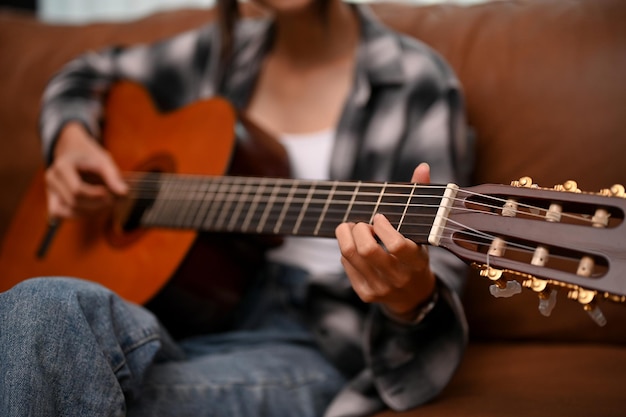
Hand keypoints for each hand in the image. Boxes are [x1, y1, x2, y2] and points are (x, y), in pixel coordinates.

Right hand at [45, 122, 127, 218]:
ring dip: (90, 212)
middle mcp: (52, 179)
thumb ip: (113, 176)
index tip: (111, 194)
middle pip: (74, 202)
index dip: (96, 196)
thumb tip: (124, 193)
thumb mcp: (103, 160)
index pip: (77, 190)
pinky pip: (61, 214)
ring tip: (106, 203)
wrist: (73, 151)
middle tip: (113, 200)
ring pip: (68, 211)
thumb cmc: (89, 155)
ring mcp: (50, 190)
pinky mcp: (52, 199)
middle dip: (96, 204)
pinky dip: (79, 214)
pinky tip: (94, 208)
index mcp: (62, 166)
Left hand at [335, 162, 435, 319]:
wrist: (413, 295)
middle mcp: (398, 277)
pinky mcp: (365, 293)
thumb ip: (420, 198)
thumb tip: (422, 167)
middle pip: (366, 250)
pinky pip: (346, 265)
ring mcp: (380, 288)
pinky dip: (346, 251)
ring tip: (353, 228)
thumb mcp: (422, 231)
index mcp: (416, 261)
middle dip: (358, 229)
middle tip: (362, 223)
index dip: (382, 226)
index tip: (379, 217)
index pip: (396, 245)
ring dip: (346, 235)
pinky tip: (355, 246)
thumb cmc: (416, 253)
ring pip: (350, 255)